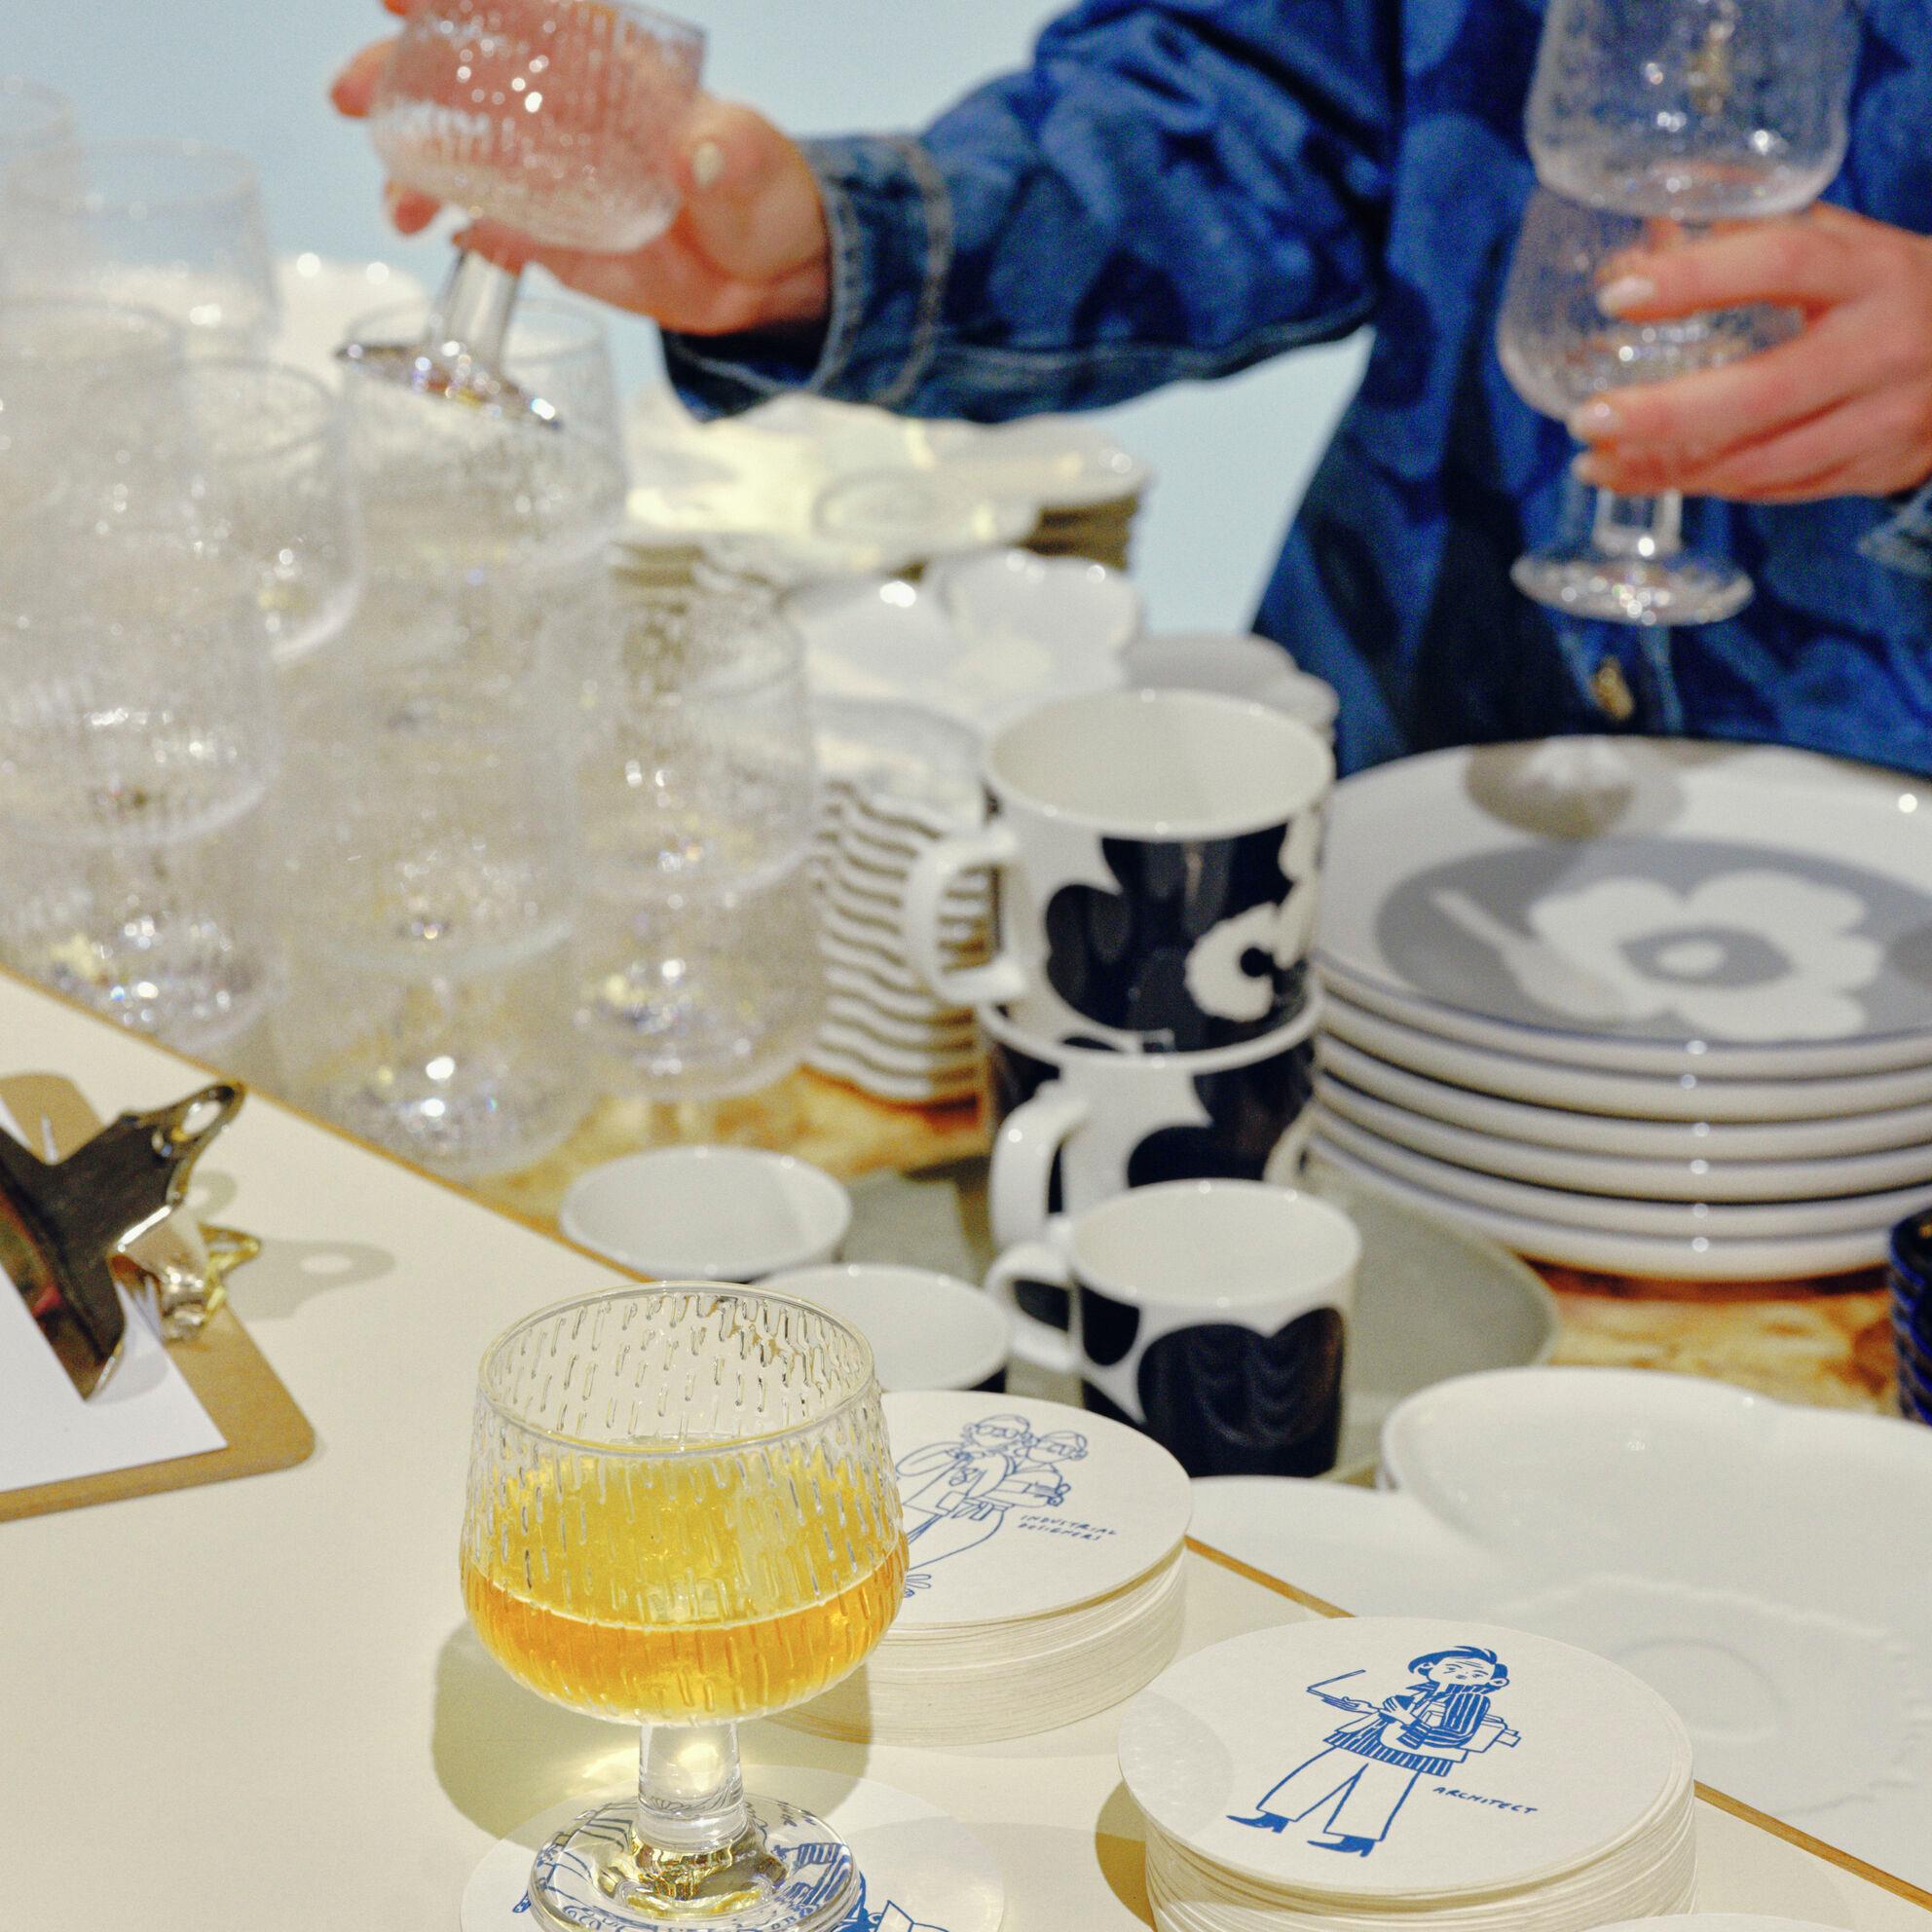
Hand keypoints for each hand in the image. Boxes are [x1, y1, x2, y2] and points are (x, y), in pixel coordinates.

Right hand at [328, 0, 830, 335]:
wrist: (769, 277)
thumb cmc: (764, 195)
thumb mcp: (756, 164)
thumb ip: (731, 152)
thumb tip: (701, 153)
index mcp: (608, 67)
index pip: (526, 10)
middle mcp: (565, 111)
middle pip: (466, 76)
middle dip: (399, 74)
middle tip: (352, 94)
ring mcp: (551, 173)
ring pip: (462, 152)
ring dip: (413, 167)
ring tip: (395, 199)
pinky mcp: (552, 235)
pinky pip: (490, 228)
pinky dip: (459, 231)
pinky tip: (437, 239)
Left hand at [1569, 205, 1931, 502]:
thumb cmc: (1892, 291)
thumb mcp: (1847, 248)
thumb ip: (1753, 240)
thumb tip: (1639, 240)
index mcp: (1872, 270)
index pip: (1782, 262)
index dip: (1695, 278)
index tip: (1617, 293)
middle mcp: (1882, 347)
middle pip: (1761, 391)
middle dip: (1662, 414)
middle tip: (1587, 417)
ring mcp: (1883, 418)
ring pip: (1760, 460)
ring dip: (1665, 468)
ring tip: (1592, 461)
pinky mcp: (1874, 470)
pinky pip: (1773, 490)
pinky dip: (1703, 485)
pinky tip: (1644, 476)